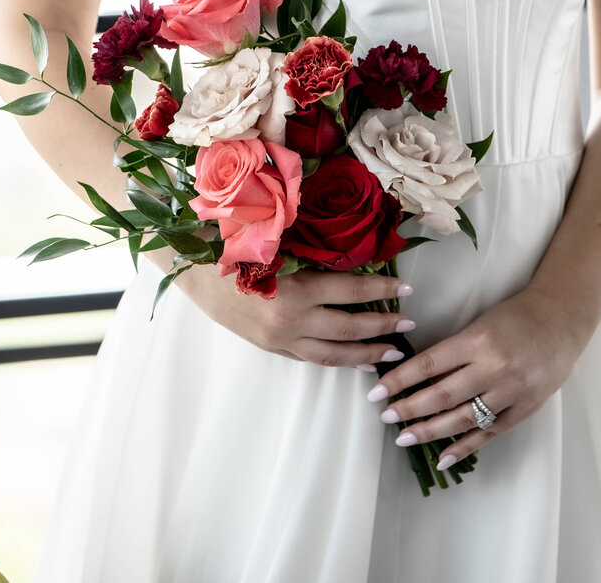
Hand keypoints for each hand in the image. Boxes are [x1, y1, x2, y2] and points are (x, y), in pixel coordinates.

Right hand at [176, 264, 416, 369]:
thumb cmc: (233, 244)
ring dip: (366, 353)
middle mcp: (290, 321)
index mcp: (294, 289)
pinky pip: (311, 358)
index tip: (408, 288)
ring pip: (333, 354)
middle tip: (409, 323)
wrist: (190, 268)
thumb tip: (358, 257)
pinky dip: (337, 359)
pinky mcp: (270, 347)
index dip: (383, 291)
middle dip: (384, 327)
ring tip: (391, 351)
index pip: (353, 292)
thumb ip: (315, 253)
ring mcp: (279, 339)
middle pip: (349, 329)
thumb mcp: (277, 242)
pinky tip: (354, 359)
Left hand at [364, 285, 596, 469]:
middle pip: (441, 395)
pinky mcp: (525, 408)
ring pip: (462, 419)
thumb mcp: (480, 325)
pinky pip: (489, 432)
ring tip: (403, 437)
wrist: (562, 319)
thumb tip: (418, 380)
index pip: (428, 364)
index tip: (376, 392)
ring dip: (429, 431)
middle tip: (386, 416)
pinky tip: (442, 458)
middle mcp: (494, 367)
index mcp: (478, 340)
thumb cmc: (516, 317)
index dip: (399, 380)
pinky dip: (465, 447)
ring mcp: (511, 391)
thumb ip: (454, 353)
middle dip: (409, 408)